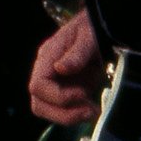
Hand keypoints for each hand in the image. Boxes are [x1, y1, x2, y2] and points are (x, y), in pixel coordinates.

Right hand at [28, 9, 105, 128]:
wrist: (102, 24)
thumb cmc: (94, 25)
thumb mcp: (90, 34)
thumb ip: (77, 52)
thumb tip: (61, 69)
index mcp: (48, 56)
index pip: (38, 86)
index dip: (58, 96)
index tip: (83, 93)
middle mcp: (47, 71)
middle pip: (39, 103)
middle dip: (63, 113)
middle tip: (91, 111)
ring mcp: (57, 82)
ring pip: (49, 110)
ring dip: (70, 116)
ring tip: (93, 111)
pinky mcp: (70, 89)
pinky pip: (65, 109)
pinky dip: (77, 113)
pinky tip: (94, 107)